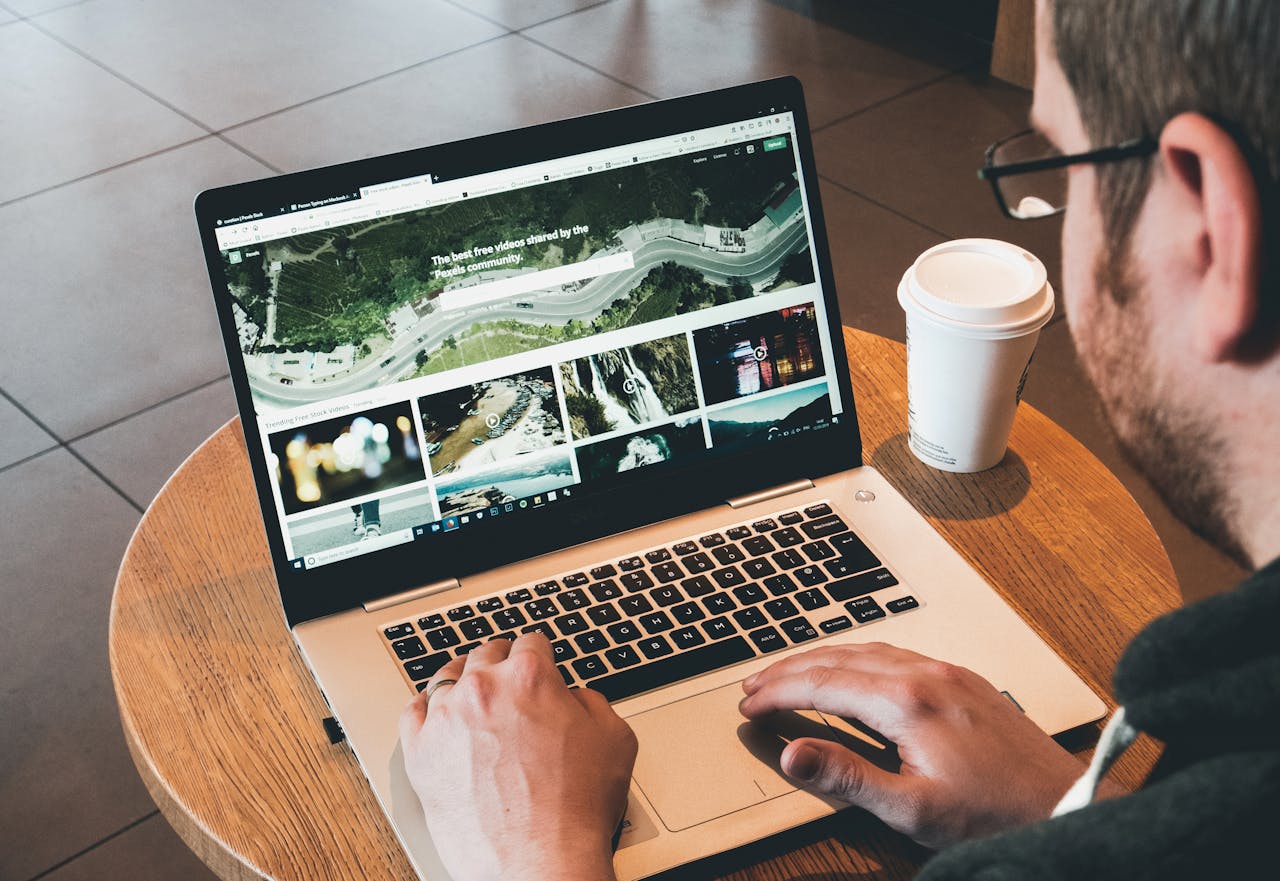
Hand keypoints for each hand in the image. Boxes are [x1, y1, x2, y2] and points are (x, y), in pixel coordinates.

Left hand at [400, 634, 636, 880]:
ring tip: (469, 692)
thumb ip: (592, 702)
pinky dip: (424, 709)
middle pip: (486, 654)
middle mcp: (484, 689)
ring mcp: (447, 720)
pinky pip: (412, 713)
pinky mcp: (421, 753)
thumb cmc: (576, 808)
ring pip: (446, 678)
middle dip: (501, 664)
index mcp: (530, 677)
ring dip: (462, 681)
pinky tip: (434, 713)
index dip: (539, 653)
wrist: (543, 861)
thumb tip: (574, 697)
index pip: (531, 642)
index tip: (536, 660)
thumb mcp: (614, 738)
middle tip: (507, 679)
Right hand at [739, 642, 1098, 848]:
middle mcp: (926, 674)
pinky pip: (896, 654)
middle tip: (755, 686)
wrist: (1065, 804)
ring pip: (867, 650)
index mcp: (907, 701)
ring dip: (822, 659)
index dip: (779, 693)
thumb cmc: (994, 813)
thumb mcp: (912, 807)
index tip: (750, 704)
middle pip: (839, 658)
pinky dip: (857, 658)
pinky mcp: (963, 680)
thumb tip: (791, 753)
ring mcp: (947, 672)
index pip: (822, 683)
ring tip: (791, 674)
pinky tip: (853, 671)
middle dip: (790, 669)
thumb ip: (847, 776)